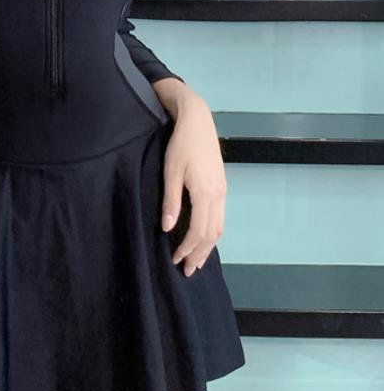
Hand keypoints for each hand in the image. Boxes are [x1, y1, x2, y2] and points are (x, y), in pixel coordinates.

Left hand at [160, 93, 226, 276]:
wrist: (197, 120)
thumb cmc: (180, 144)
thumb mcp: (170, 171)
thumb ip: (170, 201)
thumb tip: (168, 229)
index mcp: (205, 193)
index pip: (198, 231)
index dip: (187, 249)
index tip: (175, 260)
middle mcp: (218, 194)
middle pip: (212, 234)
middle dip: (200, 254)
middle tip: (187, 270)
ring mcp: (222, 190)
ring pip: (219, 227)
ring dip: (208, 246)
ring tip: (197, 260)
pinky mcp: (221, 185)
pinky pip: (220, 216)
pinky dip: (213, 232)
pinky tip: (204, 237)